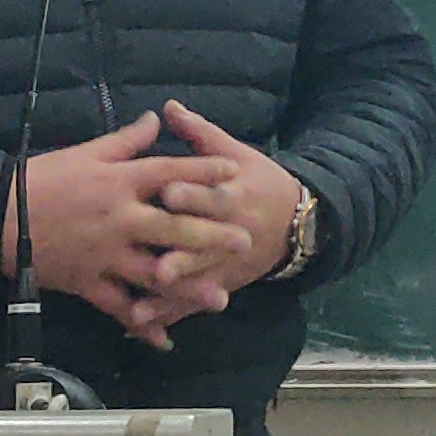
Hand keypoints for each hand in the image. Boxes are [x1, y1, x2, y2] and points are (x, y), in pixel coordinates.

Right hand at [1, 111, 247, 345]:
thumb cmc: (41, 179)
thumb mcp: (85, 153)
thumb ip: (126, 141)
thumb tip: (156, 118)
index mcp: (119, 182)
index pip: (170, 173)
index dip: (204, 172)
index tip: (234, 174)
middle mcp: (119, 218)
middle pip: (174, 226)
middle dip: (211, 235)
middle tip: (245, 242)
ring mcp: (105, 254)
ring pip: (154, 273)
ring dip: (188, 288)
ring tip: (219, 298)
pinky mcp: (89, 282)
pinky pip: (120, 307)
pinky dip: (142, 324)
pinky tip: (164, 340)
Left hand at [115, 100, 311, 343]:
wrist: (298, 223)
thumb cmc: (259, 182)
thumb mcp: (236, 154)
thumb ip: (200, 134)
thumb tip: (168, 107)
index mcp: (232, 195)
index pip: (211, 195)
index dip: (191, 194)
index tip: (167, 191)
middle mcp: (229, 234)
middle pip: (202, 246)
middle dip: (181, 256)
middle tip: (156, 266)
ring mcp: (224, 265)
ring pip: (195, 283)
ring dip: (168, 298)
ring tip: (139, 309)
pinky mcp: (220, 285)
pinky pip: (190, 304)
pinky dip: (167, 317)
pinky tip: (138, 328)